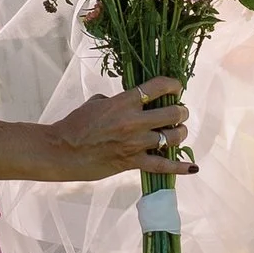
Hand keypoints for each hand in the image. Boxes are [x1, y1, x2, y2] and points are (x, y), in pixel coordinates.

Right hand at [43, 78, 188, 186]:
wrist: (62, 151)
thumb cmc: (75, 124)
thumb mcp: (96, 103)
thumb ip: (117, 101)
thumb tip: (131, 104)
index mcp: (123, 102)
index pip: (157, 87)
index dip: (173, 85)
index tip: (177, 87)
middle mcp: (133, 121)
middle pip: (172, 113)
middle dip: (180, 111)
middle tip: (179, 112)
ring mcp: (135, 143)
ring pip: (172, 138)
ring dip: (180, 133)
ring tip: (178, 132)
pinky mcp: (132, 162)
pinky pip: (162, 166)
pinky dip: (178, 167)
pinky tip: (191, 167)